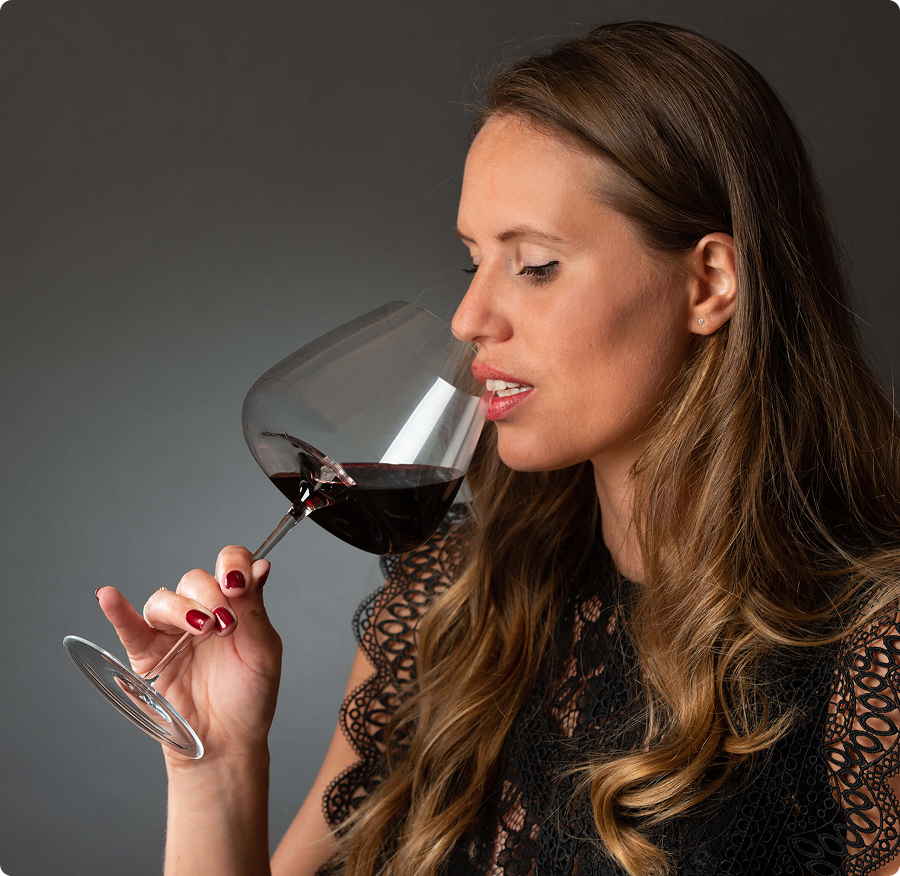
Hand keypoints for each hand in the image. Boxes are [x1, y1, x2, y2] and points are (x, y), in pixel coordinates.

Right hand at [96, 547, 281, 764]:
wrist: (228, 740)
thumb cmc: (249, 696)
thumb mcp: (263, 651)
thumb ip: (255, 609)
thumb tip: (259, 567)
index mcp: (233, 604)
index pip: (229, 564)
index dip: (232, 564)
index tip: (239, 582)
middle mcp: (201, 610)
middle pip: (195, 580)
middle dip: (211, 596)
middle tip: (225, 624)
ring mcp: (171, 631)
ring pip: (166, 600)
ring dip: (182, 608)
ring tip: (202, 628)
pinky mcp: (146, 654)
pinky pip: (128, 626)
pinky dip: (117, 611)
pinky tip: (109, 597)